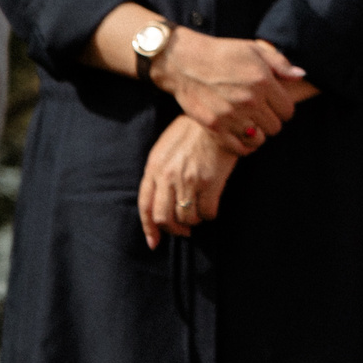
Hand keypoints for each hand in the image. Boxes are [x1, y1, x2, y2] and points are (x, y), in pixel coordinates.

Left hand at [137, 115, 241, 249]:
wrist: (215, 119)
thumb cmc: (191, 132)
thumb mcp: (165, 149)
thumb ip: (159, 172)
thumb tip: (161, 200)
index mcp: (154, 168)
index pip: (146, 206)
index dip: (149, 228)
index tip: (154, 242)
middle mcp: (168, 177)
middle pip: (164, 218)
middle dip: (174, 230)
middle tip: (184, 231)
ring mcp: (188, 180)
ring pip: (187, 218)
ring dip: (194, 222)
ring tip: (199, 214)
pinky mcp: (210, 182)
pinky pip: (207, 212)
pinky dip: (209, 215)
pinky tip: (212, 208)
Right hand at [154, 30, 304, 148]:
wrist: (183, 61)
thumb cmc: (221, 53)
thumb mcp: (253, 49)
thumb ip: (280, 63)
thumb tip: (301, 76)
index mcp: (262, 81)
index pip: (288, 110)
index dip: (283, 108)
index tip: (274, 105)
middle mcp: (249, 100)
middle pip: (275, 127)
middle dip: (271, 120)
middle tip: (260, 113)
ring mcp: (231, 115)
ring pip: (259, 138)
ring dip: (257, 132)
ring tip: (250, 122)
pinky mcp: (214, 126)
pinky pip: (239, 147)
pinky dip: (243, 145)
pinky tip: (241, 134)